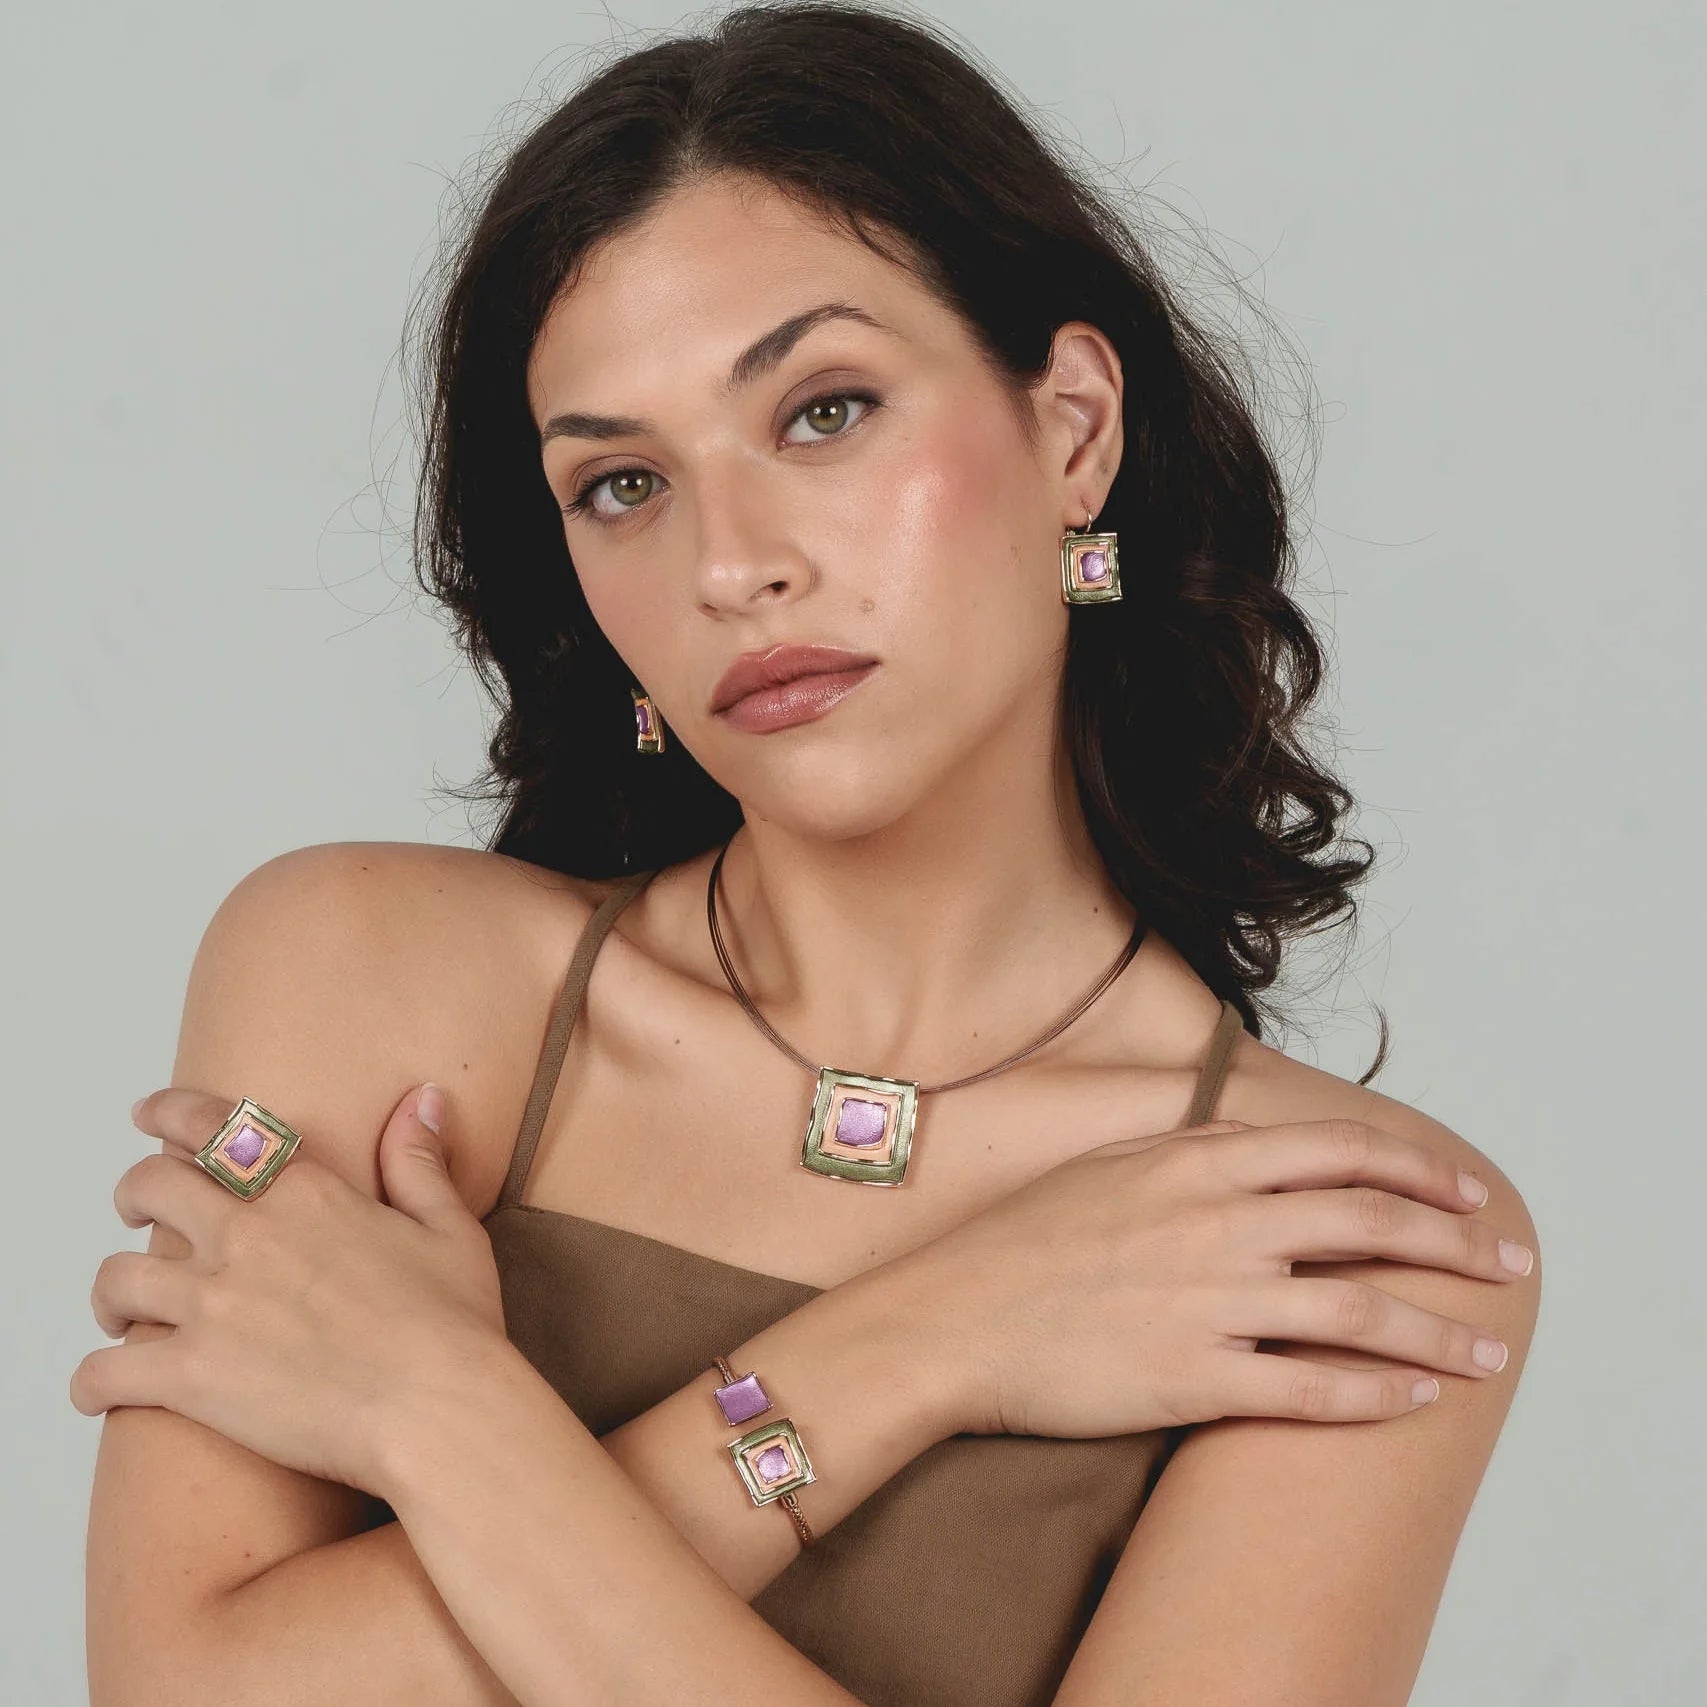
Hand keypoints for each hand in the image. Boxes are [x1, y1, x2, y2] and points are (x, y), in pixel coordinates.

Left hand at [69, 1082, 509, 1497]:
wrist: (438, 1411)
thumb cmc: (454, 1325)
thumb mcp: (449, 1227)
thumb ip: (419, 1160)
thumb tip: (421, 1099)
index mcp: (305, 1190)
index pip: (213, 1127)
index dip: (169, 1112)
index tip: (149, 1114)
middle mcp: (247, 1234)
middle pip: (148, 1188)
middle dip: (135, 1196)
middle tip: (141, 1215)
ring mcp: (213, 1305)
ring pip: (116, 1279)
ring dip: (113, 1294)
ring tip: (126, 1312)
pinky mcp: (191, 1377)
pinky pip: (104, 1371)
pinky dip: (92, 1380)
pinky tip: (102, 1388)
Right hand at [900, 1117, 1532, 1437]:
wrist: (949, 1321)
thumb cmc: (1017, 1244)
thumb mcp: (1102, 1166)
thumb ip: (1186, 1148)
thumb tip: (1254, 1142)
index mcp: (1194, 1164)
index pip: (1336, 1152)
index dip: (1415, 1170)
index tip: (1464, 1191)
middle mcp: (1215, 1223)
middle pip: (1368, 1223)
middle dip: (1455, 1243)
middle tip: (1508, 1264)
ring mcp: (1207, 1301)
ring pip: (1357, 1310)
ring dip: (1437, 1331)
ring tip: (1489, 1352)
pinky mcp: (1192, 1378)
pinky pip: (1306, 1390)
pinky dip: (1371, 1395)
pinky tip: (1412, 1399)